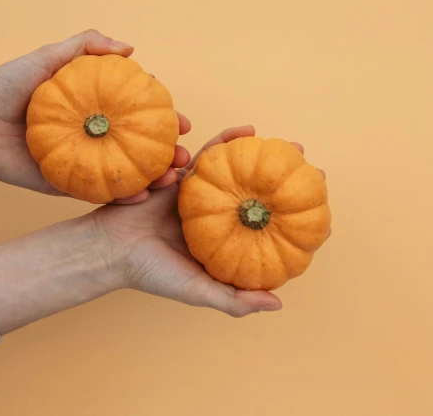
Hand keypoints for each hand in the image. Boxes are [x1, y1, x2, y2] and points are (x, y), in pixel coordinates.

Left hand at [0, 29, 190, 202]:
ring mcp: (81, 163)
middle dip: (169, 156)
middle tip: (185, 157)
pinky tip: (140, 197)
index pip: (138, 118)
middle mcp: (92, 138)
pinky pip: (97, 194)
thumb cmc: (6, 85)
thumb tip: (130, 47)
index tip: (184, 124)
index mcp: (94, 112)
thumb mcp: (50, 57)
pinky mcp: (63, 185)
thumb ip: (87, 46)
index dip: (165, 122)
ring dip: (153, 180)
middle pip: (140, 150)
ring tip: (171, 179)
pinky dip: (121, 199)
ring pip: (126, 175)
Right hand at [92, 125, 311, 316]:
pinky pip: (208, 155)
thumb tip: (279, 303)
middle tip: (316, 170)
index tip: (324, 217)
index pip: (268, 234)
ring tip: (291, 146)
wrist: (109, 249)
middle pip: (261, 197)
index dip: (296, 225)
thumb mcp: (198, 291)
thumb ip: (234, 300)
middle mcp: (219, 220)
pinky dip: (226, 141)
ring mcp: (203, 197)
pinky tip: (245, 129)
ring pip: (240, 172)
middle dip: (289, 183)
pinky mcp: (183, 177)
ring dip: (265, 156)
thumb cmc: (152, 273)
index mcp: (225, 246)